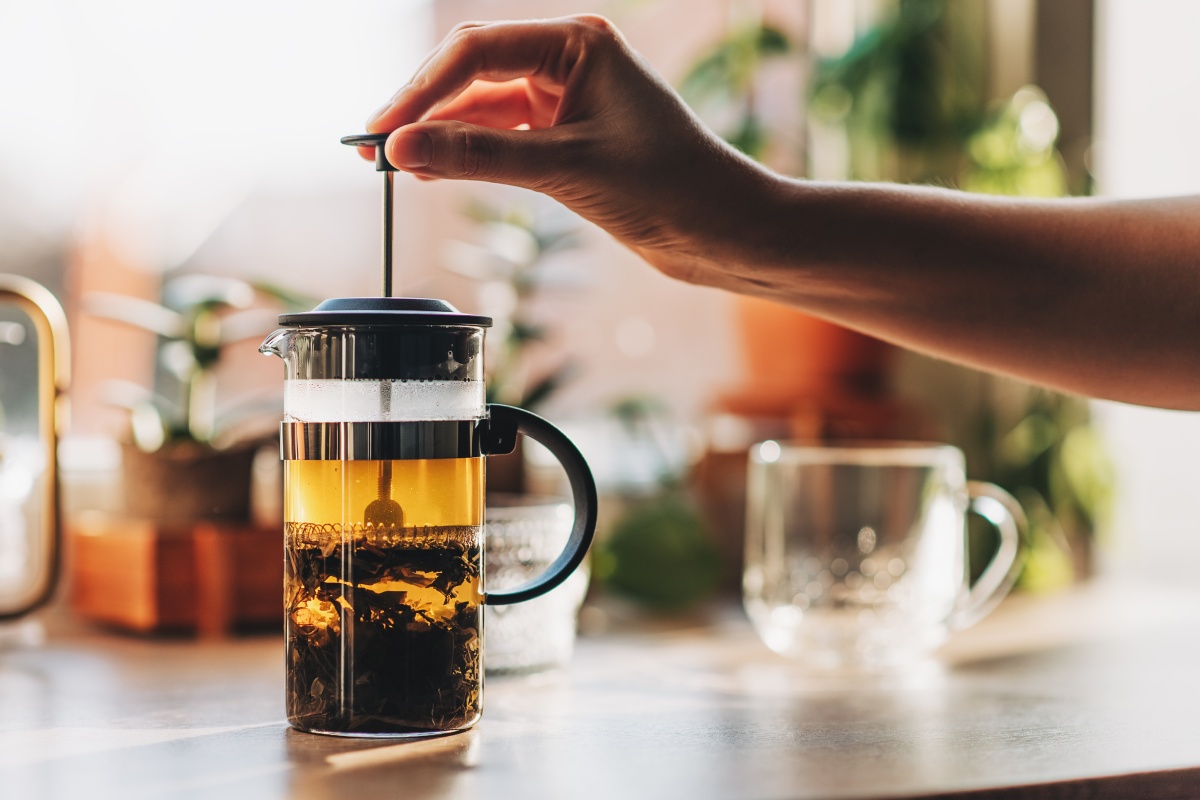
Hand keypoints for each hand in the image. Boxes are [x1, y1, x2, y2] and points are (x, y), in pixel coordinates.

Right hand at [364, 15, 779, 284]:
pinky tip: (433, 171)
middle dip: (423, 111)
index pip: (476, 52)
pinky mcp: (570, 137)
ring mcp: (569, 98)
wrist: (724, 230)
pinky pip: (504, 137)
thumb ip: (480, 157)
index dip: (421, 91)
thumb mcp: (565, 170)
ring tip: (392, 166)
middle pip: (473, 75)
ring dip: (442, 135)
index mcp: (578, 43)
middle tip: (372, 150)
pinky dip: (470, 154)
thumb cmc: (668, 188)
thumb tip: (402, 149)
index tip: (381, 131)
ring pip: (485, 109)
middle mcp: (571, 61)